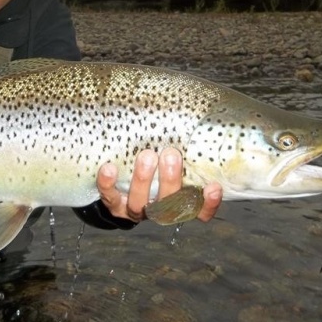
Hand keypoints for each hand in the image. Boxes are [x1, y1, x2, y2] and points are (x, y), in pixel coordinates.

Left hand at [96, 147, 222, 222]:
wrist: (119, 181)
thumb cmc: (154, 160)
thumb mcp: (171, 153)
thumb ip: (184, 144)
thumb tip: (195, 112)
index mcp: (178, 200)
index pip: (200, 210)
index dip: (208, 203)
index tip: (213, 187)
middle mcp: (159, 209)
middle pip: (169, 205)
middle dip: (171, 179)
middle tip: (171, 155)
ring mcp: (135, 209)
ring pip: (140, 203)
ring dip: (143, 180)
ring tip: (146, 155)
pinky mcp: (113, 206)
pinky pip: (109, 197)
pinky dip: (108, 184)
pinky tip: (109, 168)